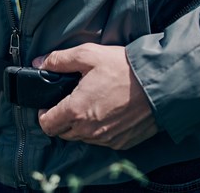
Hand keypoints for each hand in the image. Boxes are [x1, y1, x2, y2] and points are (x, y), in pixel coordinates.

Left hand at [33, 43, 157, 149]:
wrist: (160, 84)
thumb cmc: (123, 69)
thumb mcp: (88, 55)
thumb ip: (59, 60)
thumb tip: (39, 63)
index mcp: (76, 110)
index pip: (47, 125)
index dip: (43, 114)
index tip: (48, 105)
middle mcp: (89, 130)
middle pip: (63, 133)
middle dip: (61, 119)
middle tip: (70, 101)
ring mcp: (106, 139)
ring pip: (82, 137)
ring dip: (80, 125)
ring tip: (90, 104)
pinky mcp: (122, 143)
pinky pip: (102, 140)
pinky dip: (99, 130)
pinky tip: (107, 112)